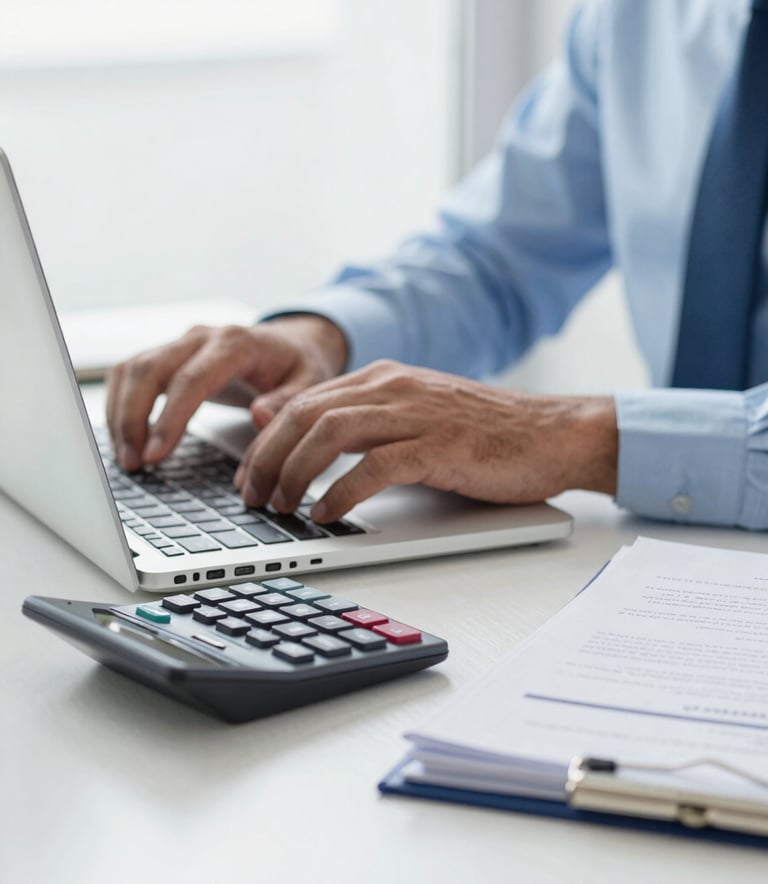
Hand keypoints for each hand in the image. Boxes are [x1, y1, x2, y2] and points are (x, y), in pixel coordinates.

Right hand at [106, 314, 347, 470]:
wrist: (294, 342)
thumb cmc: (300, 365)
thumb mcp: (309, 384)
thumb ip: (287, 402)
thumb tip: (259, 416)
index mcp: (236, 343)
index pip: (191, 379)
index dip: (169, 418)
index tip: (156, 454)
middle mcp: (202, 337)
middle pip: (150, 370)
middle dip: (133, 419)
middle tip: (134, 463)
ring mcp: (182, 343)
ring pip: (132, 369)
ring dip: (121, 414)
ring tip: (127, 458)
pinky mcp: (169, 354)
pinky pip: (131, 373)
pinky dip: (120, 403)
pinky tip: (124, 436)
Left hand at [234, 359, 617, 521]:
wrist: (553, 433)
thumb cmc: (486, 434)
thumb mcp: (415, 416)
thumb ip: (365, 422)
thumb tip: (305, 440)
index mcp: (384, 377)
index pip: (304, 402)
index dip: (267, 440)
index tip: (250, 475)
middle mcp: (394, 386)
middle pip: (306, 414)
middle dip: (268, 457)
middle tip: (252, 497)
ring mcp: (417, 412)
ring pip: (330, 433)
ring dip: (295, 473)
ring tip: (280, 506)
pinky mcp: (441, 444)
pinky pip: (375, 465)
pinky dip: (341, 491)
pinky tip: (325, 513)